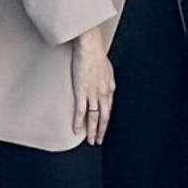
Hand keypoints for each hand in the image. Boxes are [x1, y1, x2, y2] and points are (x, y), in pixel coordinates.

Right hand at [70, 29, 114, 144]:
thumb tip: (105, 82)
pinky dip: (79, 123)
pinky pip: (81, 111)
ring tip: (91, 141)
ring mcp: (93, 94)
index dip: (106, 119)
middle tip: (99, 141)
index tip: (104, 127)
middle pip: (104, 117)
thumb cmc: (96, 53)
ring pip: (94, 117)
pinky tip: (77, 131)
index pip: (109, 108)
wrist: (90, 47)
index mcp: (110, 87)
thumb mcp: (107, 68)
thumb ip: (106, 78)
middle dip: (102, 130)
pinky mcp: (82, 92)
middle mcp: (104, 93)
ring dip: (92, 131)